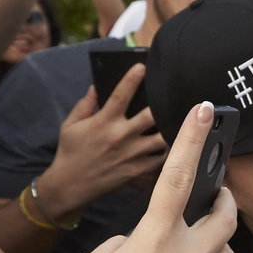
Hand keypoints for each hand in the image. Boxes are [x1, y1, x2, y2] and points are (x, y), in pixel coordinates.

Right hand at [35, 65, 169, 217]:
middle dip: (163, 103)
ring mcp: (131, 154)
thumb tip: (96, 86)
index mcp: (103, 122)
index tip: (142, 66)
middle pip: (151, 115)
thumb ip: (85, 104)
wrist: (70, 186)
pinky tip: (177, 141)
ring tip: (182, 117)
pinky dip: (170, 148)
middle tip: (173, 93)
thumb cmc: (70, 153)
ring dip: (171, 126)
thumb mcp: (70, 125)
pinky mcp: (137, 170)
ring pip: (162, 137)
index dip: (132, 79)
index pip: (120, 95)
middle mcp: (120, 136)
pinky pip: (161, 157)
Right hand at [48, 101, 238, 252]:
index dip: (191, 139)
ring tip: (191, 248)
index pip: (177, 176)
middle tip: (216, 196)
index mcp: (154, 239)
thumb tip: (148, 242)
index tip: (203, 111)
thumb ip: (129, 241)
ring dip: (214, 243)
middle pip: (225, 216)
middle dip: (224, 200)